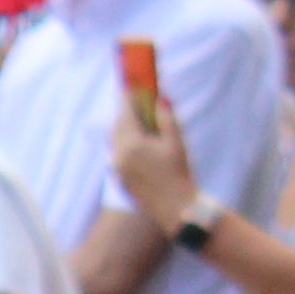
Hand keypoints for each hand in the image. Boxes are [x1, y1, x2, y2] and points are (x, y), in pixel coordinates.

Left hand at [103, 96, 195, 222]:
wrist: (176, 210)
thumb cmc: (180, 174)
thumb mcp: (177, 142)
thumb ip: (167, 117)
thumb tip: (161, 96)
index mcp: (131, 144)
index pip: (125, 112)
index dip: (128, 96)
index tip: (130, 83)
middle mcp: (119, 155)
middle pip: (116, 125)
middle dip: (124, 111)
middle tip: (133, 99)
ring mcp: (117, 168)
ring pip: (115, 140)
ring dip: (123, 127)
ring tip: (136, 118)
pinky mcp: (119, 179)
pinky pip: (117, 154)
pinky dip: (124, 144)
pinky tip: (137, 142)